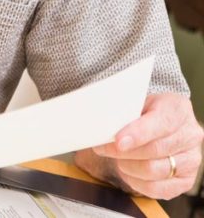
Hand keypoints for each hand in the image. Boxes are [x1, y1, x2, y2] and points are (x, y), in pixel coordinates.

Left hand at [77, 92, 202, 198]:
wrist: (160, 123)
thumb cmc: (144, 113)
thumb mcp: (135, 103)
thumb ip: (123, 113)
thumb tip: (101, 126)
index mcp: (178, 110)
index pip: (161, 123)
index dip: (138, 134)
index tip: (118, 141)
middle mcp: (190, 135)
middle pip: (155, 150)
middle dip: (123, 152)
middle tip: (103, 148)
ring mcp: (191, 160)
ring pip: (154, 170)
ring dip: (128, 166)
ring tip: (118, 158)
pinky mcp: (185, 181)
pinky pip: (157, 189)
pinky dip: (136, 182)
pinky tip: (128, 171)